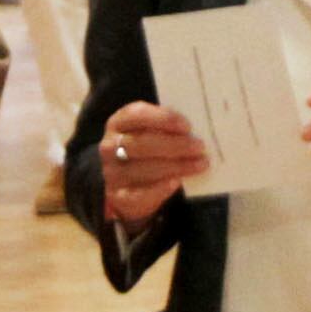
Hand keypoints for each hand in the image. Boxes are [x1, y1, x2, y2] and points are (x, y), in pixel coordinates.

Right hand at [96, 101, 209, 229]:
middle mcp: (110, 146)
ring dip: (176, 166)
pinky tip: (177, 182)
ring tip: (200, 164)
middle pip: (142, 143)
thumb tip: (194, 131)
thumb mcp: (145, 132)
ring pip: (145, 168)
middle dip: (175, 145)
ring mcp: (112, 172)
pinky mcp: (118, 196)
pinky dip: (160, 188)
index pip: (137, 115)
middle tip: (200, 147)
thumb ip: (163, 128)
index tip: (187, 126)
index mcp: (118, 123)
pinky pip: (140, 194)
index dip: (163, 119)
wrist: (123, 185)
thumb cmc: (142, 151)